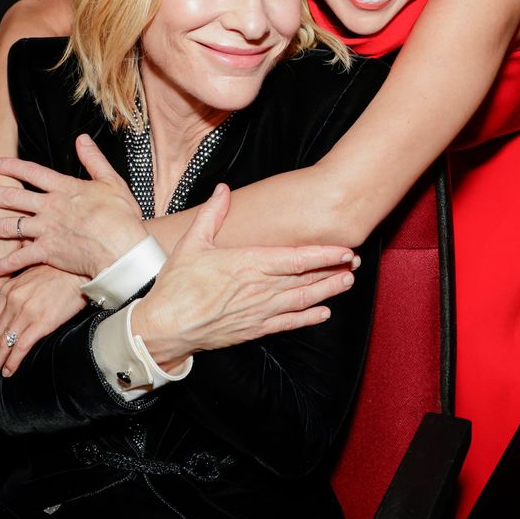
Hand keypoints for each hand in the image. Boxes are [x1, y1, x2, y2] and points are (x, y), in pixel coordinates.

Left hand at [0, 135, 143, 279]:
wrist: (122, 247)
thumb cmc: (122, 216)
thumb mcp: (111, 181)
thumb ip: (94, 159)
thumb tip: (82, 138)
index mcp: (65, 188)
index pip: (33, 172)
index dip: (13, 167)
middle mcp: (50, 207)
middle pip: (12, 198)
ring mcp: (47, 230)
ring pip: (9, 226)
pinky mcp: (48, 252)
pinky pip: (20, 259)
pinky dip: (3, 265)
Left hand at [0, 266, 86, 381]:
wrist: (80, 271)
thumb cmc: (60, 272)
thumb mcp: (31, 275)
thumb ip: (16, 290)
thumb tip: (9, 306)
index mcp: (9, 290)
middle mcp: (13, 301)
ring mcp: (26, 312)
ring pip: (4, 343)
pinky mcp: (41, 322)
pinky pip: (20, 347)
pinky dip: (12, 362)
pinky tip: (9, 371)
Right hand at [132, 184, 359, 372]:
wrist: (165, 327)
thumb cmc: (177, 284)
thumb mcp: (193, 243)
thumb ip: (212, 214)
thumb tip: (223, 188)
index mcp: (249, 263)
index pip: (297, 258)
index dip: (324, 254)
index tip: (344, 249)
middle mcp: (260, 288)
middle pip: (306, 278)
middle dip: (333, 270)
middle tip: (355, 263)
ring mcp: (260, 311)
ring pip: (302, 300)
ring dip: (327, 291)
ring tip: (347, 282)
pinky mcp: (254, 330)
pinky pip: (288, 324)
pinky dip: (308, 318)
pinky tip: (324, 313)